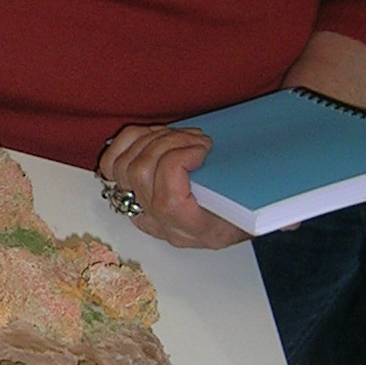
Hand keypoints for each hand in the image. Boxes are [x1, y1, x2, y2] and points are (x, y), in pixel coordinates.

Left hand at [99, 124, 245, 249]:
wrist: (235, 222)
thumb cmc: (246, 208)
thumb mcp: (254, 200)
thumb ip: (242, 184)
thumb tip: (234, 154)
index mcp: (198, 230)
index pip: (167, 200)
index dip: (178, 162)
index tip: (204, 148)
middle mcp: (165, 225)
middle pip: (141, 174)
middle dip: (168, 142)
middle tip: (195, 137)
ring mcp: (144, 212)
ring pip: (124, 166)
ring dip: (152, 139)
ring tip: (179, 135)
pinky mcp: (131, 198)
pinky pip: (111, 166)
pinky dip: (128, 142)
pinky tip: (153, 136)